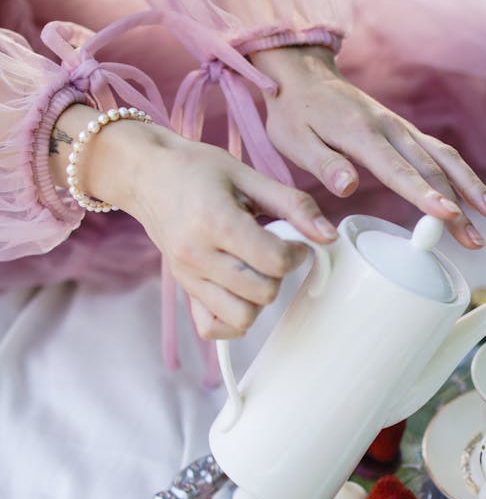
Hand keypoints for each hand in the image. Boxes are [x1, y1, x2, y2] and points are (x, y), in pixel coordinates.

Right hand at [50, 105, 336, 338]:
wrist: (145, 174)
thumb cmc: (195, 169)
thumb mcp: (247, 174)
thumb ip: (293, 204)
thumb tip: (328, 235)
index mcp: (216, 222)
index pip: (274, 261)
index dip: (298, 253)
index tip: (295, 241)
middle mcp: (197, 256)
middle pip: (262, 293)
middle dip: (279, 274)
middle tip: (273, 252)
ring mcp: (187, 277)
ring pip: (241, 317)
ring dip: (258, 298)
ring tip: (254, 270)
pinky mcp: (183, 289)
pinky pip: (212, 329)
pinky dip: (232, 319)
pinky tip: (239, 292)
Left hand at [250, 45, 485, 247]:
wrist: (303, 77)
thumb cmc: (295, 114)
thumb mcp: (295, 140)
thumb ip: (323, 164)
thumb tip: (347, 187)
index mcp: (362, 133)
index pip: (398, 170)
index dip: (424, 194)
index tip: (448, 215)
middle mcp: (390, 128)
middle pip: (433, 168)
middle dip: (459, 204)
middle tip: (476, 239)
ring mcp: (401, 129)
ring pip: (444, 158)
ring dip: (470, 187)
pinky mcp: (405, 133)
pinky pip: (440, 153)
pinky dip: (461, 174)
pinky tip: (474, 196)